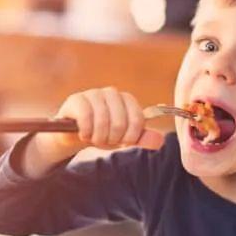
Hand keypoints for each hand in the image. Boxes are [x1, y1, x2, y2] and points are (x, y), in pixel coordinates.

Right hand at [23, 88, 163, 177]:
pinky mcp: (77, 100)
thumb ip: (142, 138)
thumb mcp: (123, 138)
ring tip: (94, 138)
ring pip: (103, 120)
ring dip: (98, 137)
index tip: (123, 142)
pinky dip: (86, 131)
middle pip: (120, 121)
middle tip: (105, 141)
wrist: (75, 134)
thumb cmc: (103, 133)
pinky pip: (86, 117)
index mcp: (127, 100)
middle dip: (113, 138)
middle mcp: (111, 93)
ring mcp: (93, 94)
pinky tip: (83, 134)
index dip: (131, 136)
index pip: (137, 119)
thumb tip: (160, 141)